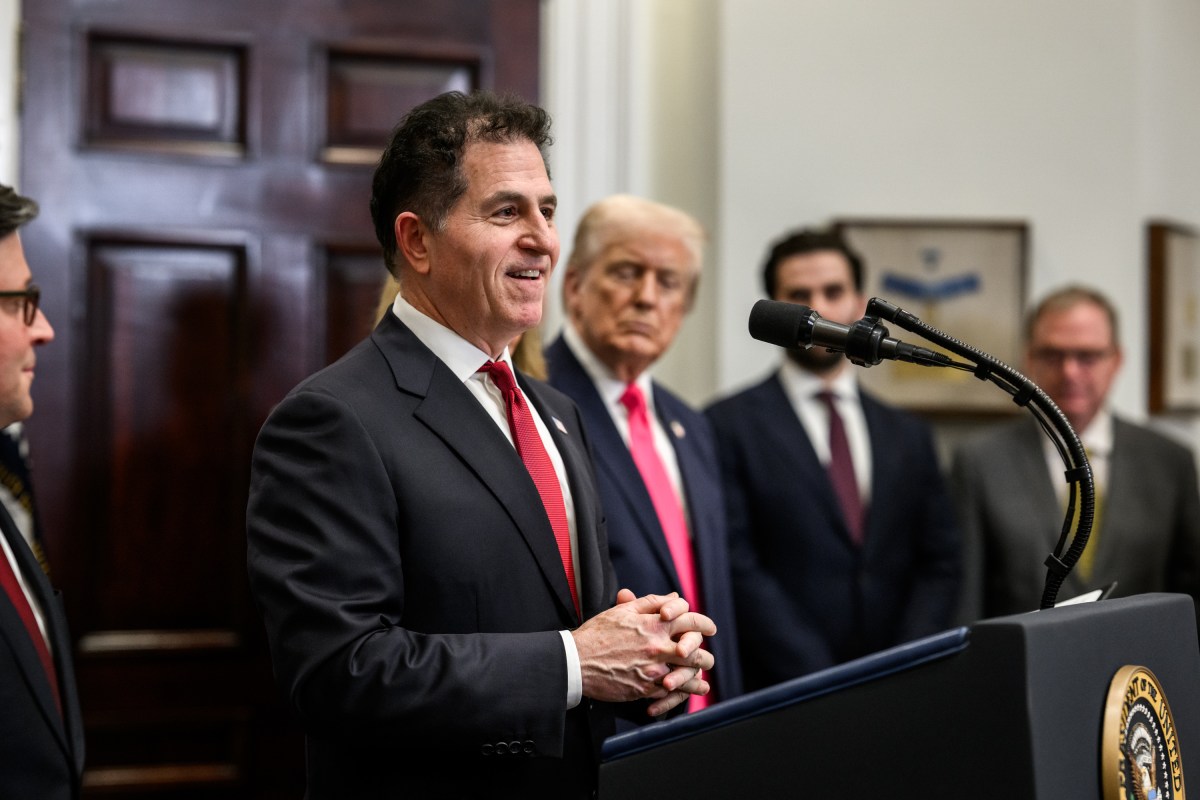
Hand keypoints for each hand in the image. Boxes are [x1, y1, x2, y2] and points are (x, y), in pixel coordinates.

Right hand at [572, 589, 715, 715]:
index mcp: (654, 625)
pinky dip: (680, 693)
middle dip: (704, 655)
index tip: (709, 628)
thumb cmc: (597, 634)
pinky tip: (684, 692)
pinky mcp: (645, 689)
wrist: (576, 661)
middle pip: (696, 651)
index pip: (691, 621)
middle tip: (706, 657)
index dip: (704, 624)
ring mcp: (653, 670)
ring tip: (701, 681)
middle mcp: (657, 647)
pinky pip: (671, 693)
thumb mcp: (622, 611)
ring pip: (688, 675)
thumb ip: (651, 603)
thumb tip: (674, 597)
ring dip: (697, 678)